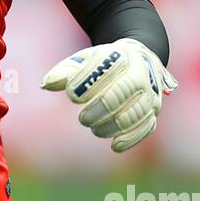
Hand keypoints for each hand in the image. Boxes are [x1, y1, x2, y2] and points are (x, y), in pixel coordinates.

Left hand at [40, 38, 176, 152]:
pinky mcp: (153, 112)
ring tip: (94, 128)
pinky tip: (115, 145)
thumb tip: (46, 85)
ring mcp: (150, 94)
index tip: (71, 95)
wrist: (139, 61)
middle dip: (100, 107)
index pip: (106, 67)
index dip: (87, 82)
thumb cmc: (104, 63)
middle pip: (122, 91)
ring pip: (135, 112)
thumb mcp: (85, 60)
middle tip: (83, 119)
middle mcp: (140, 73)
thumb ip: (65, 71)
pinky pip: (147, 127)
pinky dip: (131, 138)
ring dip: (112, 125)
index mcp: (122, 55)